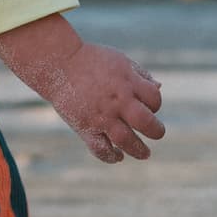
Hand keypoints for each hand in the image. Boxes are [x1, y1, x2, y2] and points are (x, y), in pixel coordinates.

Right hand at [43, 40, 164, 162]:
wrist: (58, 64)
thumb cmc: (91, 60)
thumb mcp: (120, 61)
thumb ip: (140, 74)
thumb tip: (158, 87)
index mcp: (128, 83)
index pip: (154, 100)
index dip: (155, 105)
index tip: (147, 106)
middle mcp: (117, 101)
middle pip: (145, 122)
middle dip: (156, 131)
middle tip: (156, 132)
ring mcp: (101, 116)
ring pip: (126, 140)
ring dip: (139, 150)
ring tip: (145, 154)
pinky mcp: (85, 127)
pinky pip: (100, 148)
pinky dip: (110, 156)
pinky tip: (117, 156)